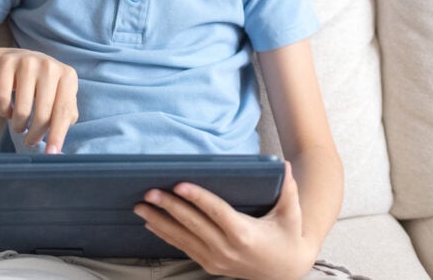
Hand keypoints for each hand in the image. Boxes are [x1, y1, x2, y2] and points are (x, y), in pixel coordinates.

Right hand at [0, 48, 78, 153]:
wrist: (15, 60)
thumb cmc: (42, 85)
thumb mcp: (59, 94)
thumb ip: (66, 114)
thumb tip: (60, 141)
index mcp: (68, 76)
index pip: (64, 111)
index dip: (58, 135)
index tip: (51, 154)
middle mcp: (49, 66)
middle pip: (43, 114)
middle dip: (35, 135)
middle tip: (30, 141)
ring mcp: (27, 62)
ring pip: (22, 109)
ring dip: (18, 125)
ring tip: (19, 126)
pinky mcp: (6, 63)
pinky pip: (2, 99)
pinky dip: (3, 111)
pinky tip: (7, 111)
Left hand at [134, 161, 317, 279]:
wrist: (286, 271)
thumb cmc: (287, 238)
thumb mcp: (292, 215)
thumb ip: (288, 190)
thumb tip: (285, 164)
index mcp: (245, 234)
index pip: (216, 212)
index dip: (197, 198)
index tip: (179, 185)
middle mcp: (227, 249)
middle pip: (193, 225)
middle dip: (169, 208)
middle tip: (150, 192)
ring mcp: (216, 260)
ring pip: (183, 239)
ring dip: (160, 222)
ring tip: (141, 208)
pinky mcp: (210, 265)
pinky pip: (184, 248)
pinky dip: (166, 236)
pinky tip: (151, 225)